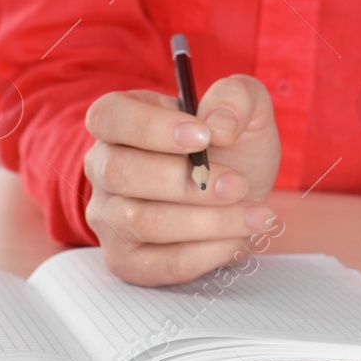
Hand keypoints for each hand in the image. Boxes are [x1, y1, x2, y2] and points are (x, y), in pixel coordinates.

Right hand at [83, 74, 281, 285]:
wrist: (242, 194)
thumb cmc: (232, 146)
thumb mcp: (246, 108)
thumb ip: (236, 97)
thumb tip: (219, 123)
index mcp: (122, 120)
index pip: (109, 117)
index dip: (150, 127)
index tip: (203, 137)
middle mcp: (104, 168)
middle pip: (121, 173)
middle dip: (186, 182)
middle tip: (236, 184)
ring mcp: (109, 217)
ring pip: (143, 222)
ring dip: (207, 221)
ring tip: (256, 215)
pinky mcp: (128, 259)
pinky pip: (160, 263)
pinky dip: (206, 253)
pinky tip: (239, 239)